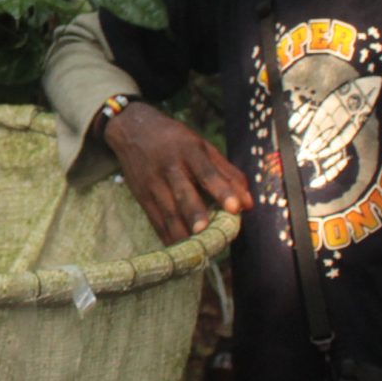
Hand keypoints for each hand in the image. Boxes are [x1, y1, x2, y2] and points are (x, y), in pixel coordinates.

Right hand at [103, 103, 251, 243]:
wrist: (133, 129)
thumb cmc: (175, 140)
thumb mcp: (202, 146)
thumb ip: (227, 173)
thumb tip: (248, 203)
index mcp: (189, 151)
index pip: (207, 172)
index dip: (221, 190)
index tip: (235, 208)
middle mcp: (169, 167)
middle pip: (182, 192)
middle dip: (194, 212)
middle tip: (206, 231)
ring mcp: (152, 183)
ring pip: (167, 211)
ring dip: (181, 232)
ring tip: (196, 251)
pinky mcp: (141, 196)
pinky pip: (155, 220)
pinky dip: (167, 236)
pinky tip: (180, 251)